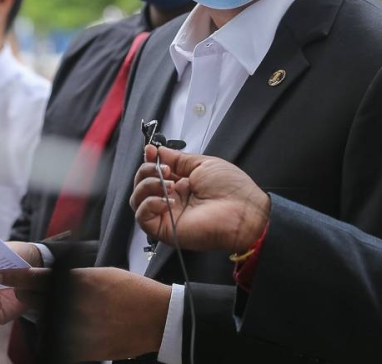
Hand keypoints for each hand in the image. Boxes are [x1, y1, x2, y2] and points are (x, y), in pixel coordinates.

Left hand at [0, 266, 168, 360]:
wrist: (154, 317)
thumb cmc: (131, 290)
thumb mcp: (101, 275)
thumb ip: (75, 279)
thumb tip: (53, 282)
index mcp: (77, 281)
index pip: (36, 279)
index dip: (16, 277)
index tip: (2, 276)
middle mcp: (72, 304)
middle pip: (35, 301)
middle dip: (28, 296)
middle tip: (24, 293)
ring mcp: (75, 327)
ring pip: (46, 321)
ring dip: (47, 315)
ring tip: (64, 311)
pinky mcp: (81, 348)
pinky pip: (58, 341)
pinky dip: (60, 335)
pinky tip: (74, 328)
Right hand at [131, 145, 270, 253]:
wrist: (244, 211)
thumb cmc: (232, 189)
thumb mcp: (203, 164)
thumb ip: (178, 159)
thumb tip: (158, 151)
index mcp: (182, 184)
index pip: (153, 172)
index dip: (149, 161)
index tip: (150, 151)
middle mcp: (172, 199)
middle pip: (141, 185)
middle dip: (147, 171)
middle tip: (164, 169)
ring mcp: (167, 214)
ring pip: (137, 200)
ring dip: (146, 186)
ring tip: (167, 184)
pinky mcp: (166, 229)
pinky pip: (143, 218)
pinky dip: (148, 204)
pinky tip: (165, 199)